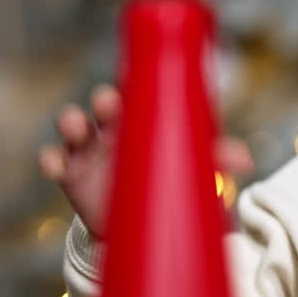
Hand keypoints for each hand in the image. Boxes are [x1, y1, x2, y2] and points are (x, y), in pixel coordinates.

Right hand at [38, 83, 254, 236]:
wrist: (144, 225)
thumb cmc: (169, 181)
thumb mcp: (193, 168)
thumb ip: (217, 159)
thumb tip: (247, 159)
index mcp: (143, 118)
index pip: (135, 90)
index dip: (130, 77)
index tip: (131, 70)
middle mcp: (113, 127)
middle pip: (102, 103)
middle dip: (103, 100)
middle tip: (109, 104)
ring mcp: (88, 149)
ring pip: (72, 125)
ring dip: (70, 121)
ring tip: (75, 126)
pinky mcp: (71, 174)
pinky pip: (53, 159)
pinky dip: (50, 158)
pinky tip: (54, 163)